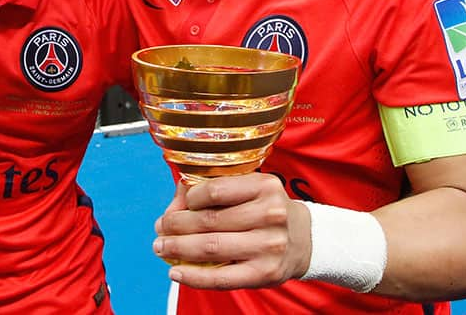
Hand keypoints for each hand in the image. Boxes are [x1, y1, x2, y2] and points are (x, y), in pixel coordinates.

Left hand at [153, 173, 311, 289]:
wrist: (305, 240)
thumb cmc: (266, 211)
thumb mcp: (250, 191)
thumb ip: (216, 191)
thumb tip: (175, 202)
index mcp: (264, 186)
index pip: (215, 190)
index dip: (189, 198)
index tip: (180, 205)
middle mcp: (270, 214)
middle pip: (209, 220)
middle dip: (176, 225)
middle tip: (160, 228)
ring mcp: (269, 246)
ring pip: (211, 247)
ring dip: (178, 248)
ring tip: (162, 247)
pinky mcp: (264, 274)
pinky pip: (221, 278)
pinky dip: (193, 277)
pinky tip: (175, 272)